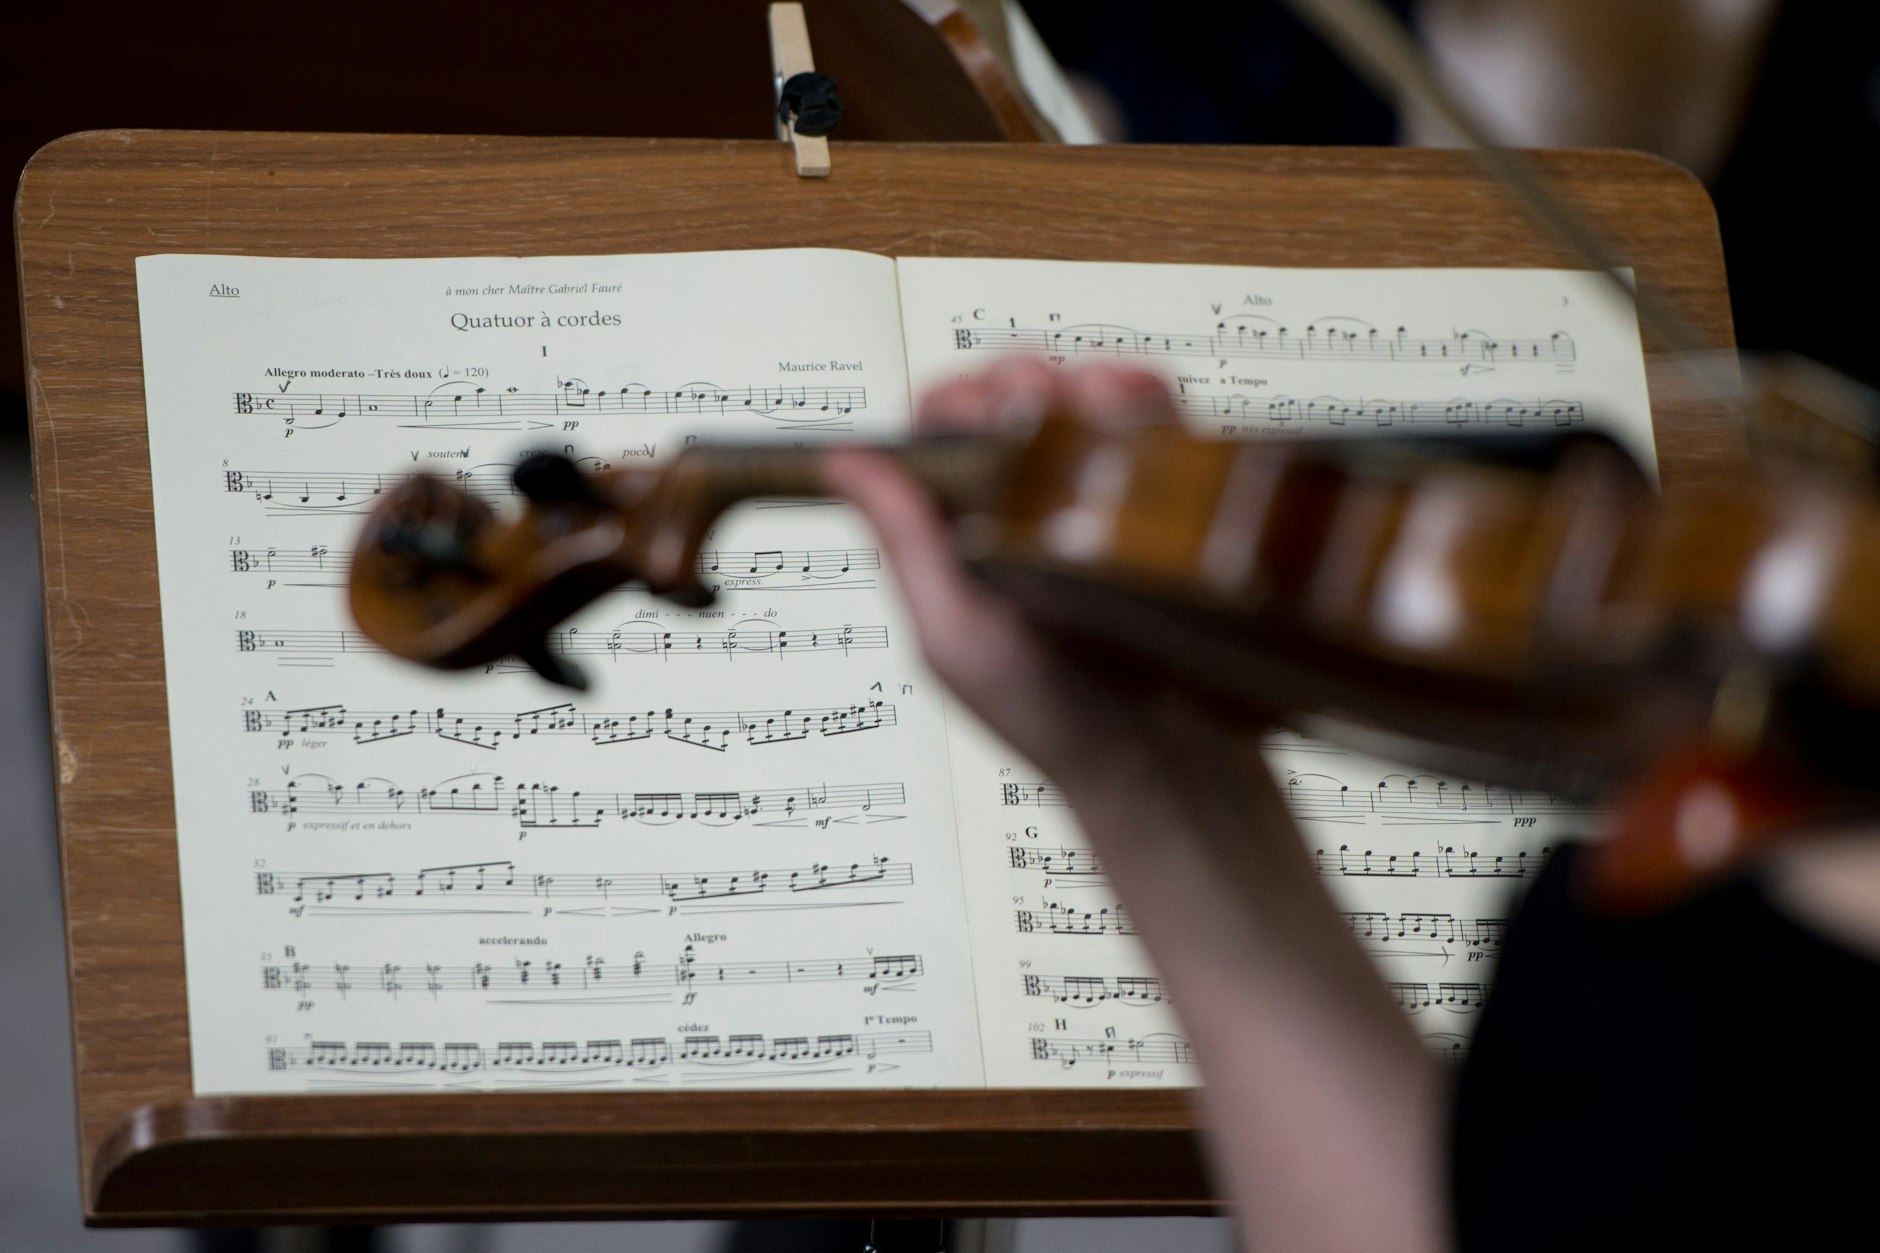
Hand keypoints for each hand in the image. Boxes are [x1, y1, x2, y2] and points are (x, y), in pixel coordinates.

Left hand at [825, 360, 1448, 1252]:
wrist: (1170, 768)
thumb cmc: (1056, 720)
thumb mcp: (957, 637)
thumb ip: (906, 544)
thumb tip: (845, 459)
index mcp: (957, 538)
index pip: (938, 433)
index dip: (953, 403)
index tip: (979, 412)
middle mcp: (1022, 515)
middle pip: (1011, 397)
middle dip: (1022, 378)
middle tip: (1042, 403)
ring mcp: (1095, 508)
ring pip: (1082, 395)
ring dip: (1085, 378)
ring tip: (1097, 404)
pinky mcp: (1163, 509)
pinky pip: (1153, 425)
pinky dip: (1145, 397)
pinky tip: (1144, 413)